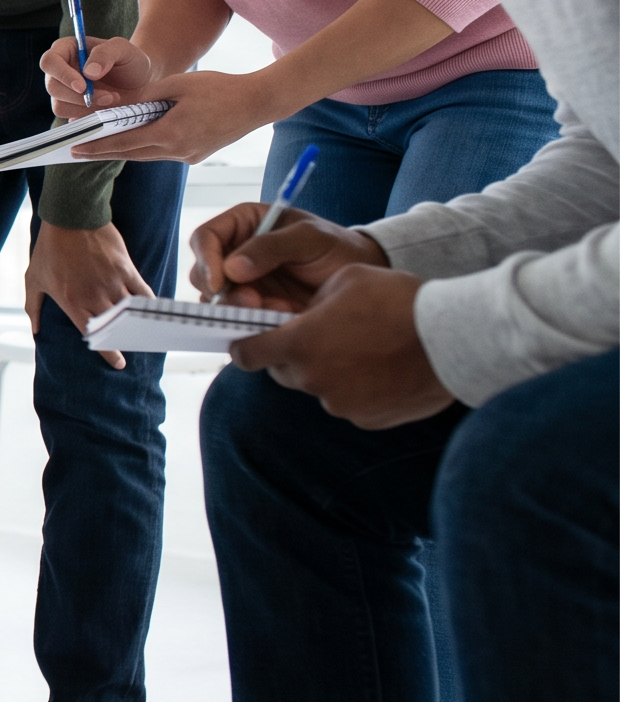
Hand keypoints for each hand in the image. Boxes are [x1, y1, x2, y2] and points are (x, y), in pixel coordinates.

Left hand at [27, 221, 152, 367]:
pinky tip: (151, 313)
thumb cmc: (49, 248)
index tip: (119, 363)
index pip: (93, 335)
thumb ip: (33, 306)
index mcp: (72, 302)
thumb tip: (35, 330)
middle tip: (132, 351)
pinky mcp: (125, 268)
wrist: (71, 216)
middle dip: (125, 342)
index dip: (108, 352)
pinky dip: (148, 304)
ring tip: (144, 335)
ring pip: (131, 313)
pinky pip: (142, 292)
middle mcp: (94, 296)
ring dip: (139, 326)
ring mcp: (112, 282)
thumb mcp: (34, 278)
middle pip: (115, 328)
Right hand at [41, 35, 159, 117]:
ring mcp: (63, 93)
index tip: (83, 86)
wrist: (142, 86)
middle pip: (52, 86)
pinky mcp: (71, 110)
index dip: (62, 74)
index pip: (50, 61)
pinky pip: (70, 119)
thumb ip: (105, 54)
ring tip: (112, 99)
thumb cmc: (131, 62)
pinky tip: (106, 109)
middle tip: (109, 97)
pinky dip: (90, 117)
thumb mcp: (123, 49)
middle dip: (79, 96)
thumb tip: (88, 72)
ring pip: (60, 106)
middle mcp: (60, 71)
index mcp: (66, 50)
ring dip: (87, 107)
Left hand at [71, 69, 279, 162]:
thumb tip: (115, 104)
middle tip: (76, 150)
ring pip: (147, 154)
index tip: (75, 147)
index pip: (124, 143)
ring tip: (97, 146)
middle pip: (131, 153)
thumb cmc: (220, 87)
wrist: (258, 103)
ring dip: (123, 150)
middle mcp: (178, 150)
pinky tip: (131, 141)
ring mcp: (189, 156)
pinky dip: (145, 147)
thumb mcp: (178, 85)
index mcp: (172, 133)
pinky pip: (163, 153)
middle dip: (103, 151)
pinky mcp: (196, 155)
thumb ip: (145, 97)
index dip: (97, 146)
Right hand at [189, 207, 387, 309]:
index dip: (206, 259)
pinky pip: (235, 318)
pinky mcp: (252, 308)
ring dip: (237, 309)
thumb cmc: (337, 248)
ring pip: (214, 300)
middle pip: (202, 272)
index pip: (205, 238)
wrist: (359, 279)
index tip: (220, 282)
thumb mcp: (310, 238)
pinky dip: (250, 322)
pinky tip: (279, 317)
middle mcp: (235, 253)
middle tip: (251, 302)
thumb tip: (232, 268)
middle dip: (220, 291)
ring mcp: (242, 283)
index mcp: (243, 224)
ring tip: (273, 310)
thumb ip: (271, 247)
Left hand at [229, 264, 450, 427]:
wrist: (456, 339)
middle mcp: (313, 379)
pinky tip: (381, 370)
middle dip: (293, 356)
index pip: (246, 355)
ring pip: (318, 388)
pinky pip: (349, 404)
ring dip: (329, 372)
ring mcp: (340, 404)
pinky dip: (357, 390)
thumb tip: (298, 316)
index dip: (245, 346)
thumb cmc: (400, 301)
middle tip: (322, 338)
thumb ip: (309, 303)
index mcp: (299, 343)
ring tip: (362, 350)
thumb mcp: (345, 281)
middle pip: (283, 372)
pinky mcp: (367, 420)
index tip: (250, 341)